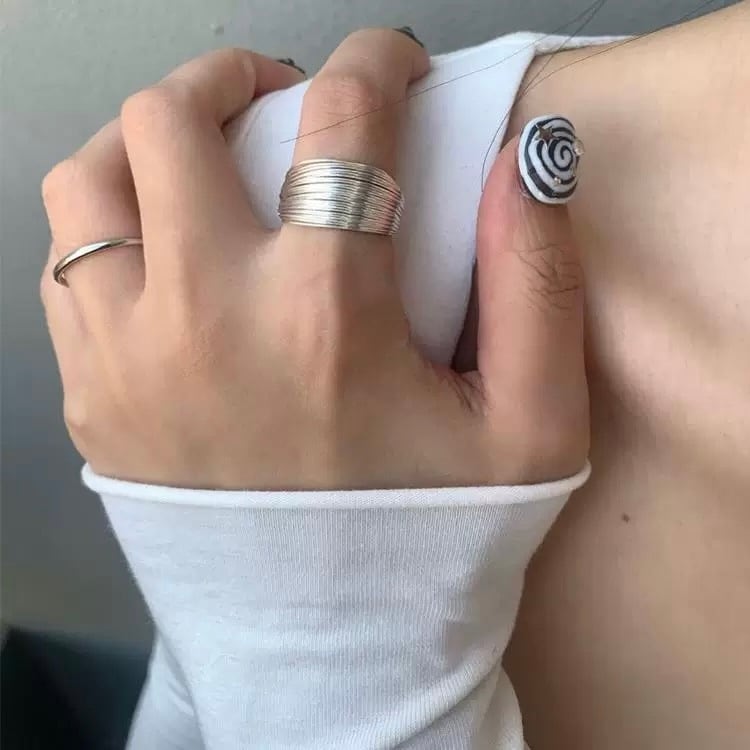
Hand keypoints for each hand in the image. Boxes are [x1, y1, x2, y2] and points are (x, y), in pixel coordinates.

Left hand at [41, 31, 588, 489]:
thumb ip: (538, 283)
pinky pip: (64, 274)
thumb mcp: (532, 429)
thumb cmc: (434, 539)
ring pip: (87, 183)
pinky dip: (108, 232)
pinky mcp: (93, 407)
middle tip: (276, 95)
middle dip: (231, 77)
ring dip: (143, 144)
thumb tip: (523, 159)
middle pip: (172, 121)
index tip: (392, 64)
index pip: (343, 123)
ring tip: (198, 161)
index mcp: (326, 316)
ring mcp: (130, 363)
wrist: (331, 650)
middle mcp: (208, 320)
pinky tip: (161, 255)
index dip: (375, 62)